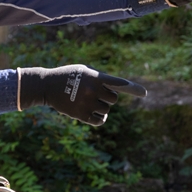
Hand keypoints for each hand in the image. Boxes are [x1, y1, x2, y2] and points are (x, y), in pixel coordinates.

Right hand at [18, 65, 146, 125]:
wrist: (47, 86)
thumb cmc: (68, 75)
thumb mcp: (85, 70)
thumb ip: (100, 77)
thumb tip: (118, 88)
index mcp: (95, 77)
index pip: (117, 83)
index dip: (131, 87)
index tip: (144, 93)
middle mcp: (92, 90)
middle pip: (114, 99)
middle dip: (109, 98)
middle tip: (98, 95)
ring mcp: (87, 103)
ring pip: (107, 110)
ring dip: (102, 107)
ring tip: (91, 102)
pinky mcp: (81, 115)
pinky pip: (100, 120)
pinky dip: (100, 118)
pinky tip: (95, 114)